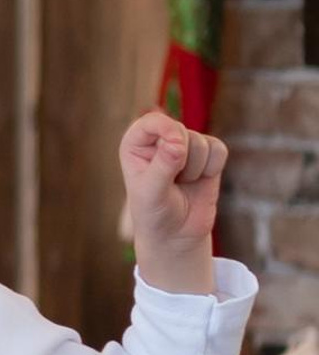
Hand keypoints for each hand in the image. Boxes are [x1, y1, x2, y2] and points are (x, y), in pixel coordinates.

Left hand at [120, 109, 224, 291]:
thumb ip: (163, 166)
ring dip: (196, 168)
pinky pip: (219, 149)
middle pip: (182, 131)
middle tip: (172, 181)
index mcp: (135, 145)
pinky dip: (212, 168)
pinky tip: (199, 181)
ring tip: (182, 184)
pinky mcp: (206, 156)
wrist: (175, 233)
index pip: (151, 121)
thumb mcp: (151, 192)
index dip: (167, 129)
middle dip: (182, 158)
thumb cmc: (154, 212)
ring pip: (202, 141)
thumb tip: (177, 142)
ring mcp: (184, 146)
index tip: (175, 144)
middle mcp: (159, 141)